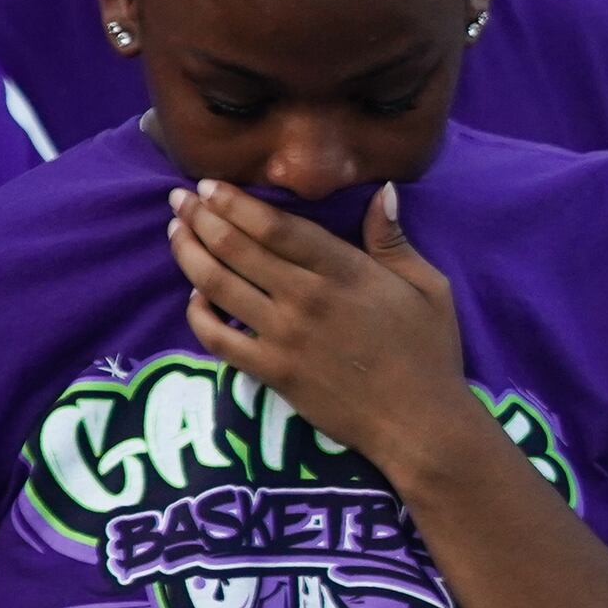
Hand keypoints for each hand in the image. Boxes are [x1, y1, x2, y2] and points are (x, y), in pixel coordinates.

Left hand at [168, 179, 476, 469]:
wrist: (420, 423)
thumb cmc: (430, 352)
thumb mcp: (429, 287)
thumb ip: (394, 240)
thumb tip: (381, 191)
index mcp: (345, 271)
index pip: (275, 225)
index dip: (235, 202)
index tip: (210, 185)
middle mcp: (306, 299)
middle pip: (236, 247)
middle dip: (201, 216)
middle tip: (179, 198)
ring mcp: (283, 337)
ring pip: (217, 284)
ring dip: (189, 253)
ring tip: (176, 232)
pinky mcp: (272, 371)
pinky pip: (217, 337)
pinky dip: (197, 313)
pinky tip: (195, 295)